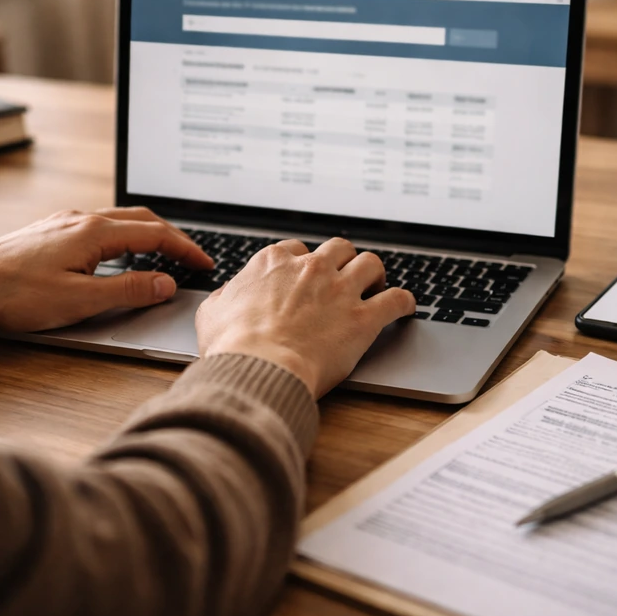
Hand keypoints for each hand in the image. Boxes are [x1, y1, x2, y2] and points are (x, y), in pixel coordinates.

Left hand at [0, 208, 212, 330]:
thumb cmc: (14, 295)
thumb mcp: (80, 301)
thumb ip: (129, 290)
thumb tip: (166, 283)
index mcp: (95, 232)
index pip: (156, 234)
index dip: (186, 249)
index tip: (205, 264)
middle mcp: (81, 219)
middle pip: (142, 219)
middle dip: (173, 237)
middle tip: (192, 258)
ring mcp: (64, 222)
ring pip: (120, 220)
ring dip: (148, 235)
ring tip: (164, 256)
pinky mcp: (50, 232)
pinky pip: (100, 227)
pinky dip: (124, 238)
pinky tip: (119, 256)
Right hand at [195, 238, 415, 398]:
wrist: (258, 367)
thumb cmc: (232, 345)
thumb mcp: (211, 313)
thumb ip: (223, 298)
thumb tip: (225, 298)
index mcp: (274, 263)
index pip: (297, 250)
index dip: (304, 264)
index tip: (307, 276)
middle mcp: (311, 268)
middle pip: (338, 248)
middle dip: (343, 261)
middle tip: (345, 278)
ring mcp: (340, 290)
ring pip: (371, 264)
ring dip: (375, 274)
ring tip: (376, 286)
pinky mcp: (363, 318)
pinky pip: (396, 299)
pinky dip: (404, 302)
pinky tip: (405, 308)